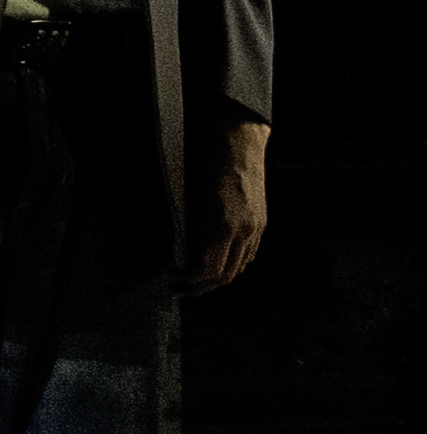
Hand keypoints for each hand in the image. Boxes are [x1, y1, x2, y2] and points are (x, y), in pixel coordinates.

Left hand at [191, 120, 268, 293]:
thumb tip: (181, 257)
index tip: (172, 279)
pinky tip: (216, 263)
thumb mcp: (189, 201)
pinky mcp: (262, 223)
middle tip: (179, 288)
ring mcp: (257, 228)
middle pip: (225, 275)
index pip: (208, 270)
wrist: (238, 145)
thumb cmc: (206, 168)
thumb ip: (188, 233)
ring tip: (195, 280)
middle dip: (200, 287)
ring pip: (239, 267)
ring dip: (216, 278)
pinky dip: (232, 264)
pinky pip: (249, 254)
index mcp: (223, 227)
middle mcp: (245, 232)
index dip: (188, 281)